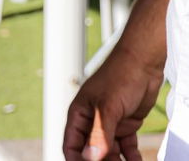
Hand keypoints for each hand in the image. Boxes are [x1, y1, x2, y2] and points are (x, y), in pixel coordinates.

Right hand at [62, 46, 162, 160]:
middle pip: (91, 152)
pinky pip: (126, 148)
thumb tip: (90, 157)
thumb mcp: (107, 108)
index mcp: (79, 115)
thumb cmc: (119, 76)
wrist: (143, 64)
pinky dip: (131, 157)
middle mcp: (92, 122)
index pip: (71, 145)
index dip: (76, 160)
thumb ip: (99, 134)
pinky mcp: (125, 125)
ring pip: (109, 152)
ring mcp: (109, 124)